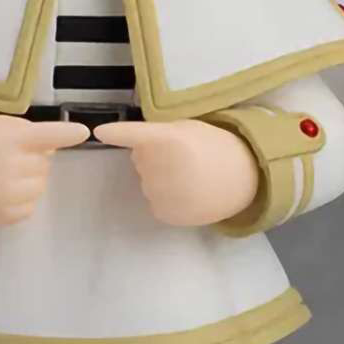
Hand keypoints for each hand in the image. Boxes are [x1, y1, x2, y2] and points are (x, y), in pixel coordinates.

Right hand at [0, 114, 88, 225]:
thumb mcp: (0, 126)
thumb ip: (30, 133)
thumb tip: (53, 150)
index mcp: (10, 140)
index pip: (45, 136)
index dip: (65, 134)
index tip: (83, 133)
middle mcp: (9, 167)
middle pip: (46, 163)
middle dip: (34, 159)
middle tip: (8, 156)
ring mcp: (7, 194)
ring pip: (41, 185)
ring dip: (30, 179)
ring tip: (4, 173)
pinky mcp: (5, 215)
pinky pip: (31, 206)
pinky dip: (22, 198)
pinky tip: (2, 190)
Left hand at [93, 120, 258, 226]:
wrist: (243, 179)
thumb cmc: (212, 147)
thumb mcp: (188, 130)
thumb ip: (159, 134)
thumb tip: (134, 147)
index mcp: (169, 140)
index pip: (135, 135)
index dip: (116, 133)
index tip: (99, 132)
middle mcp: (162, 167)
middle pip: (138, 158)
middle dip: (153, 156)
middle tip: (182, 157)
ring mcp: (163, 193)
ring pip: (145, 180)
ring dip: (159, 177)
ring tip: (188, 176)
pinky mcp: (165, 214)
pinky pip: (154, 201)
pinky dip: (166, 197)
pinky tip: (187, 192)